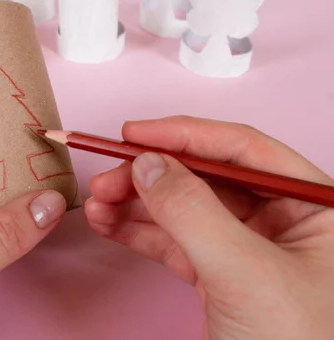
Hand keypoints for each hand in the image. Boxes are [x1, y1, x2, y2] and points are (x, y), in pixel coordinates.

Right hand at [85, 116, 333, 339]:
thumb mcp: (246, 274)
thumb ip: (194, 212)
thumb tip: (148, 164)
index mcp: (313, 207)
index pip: (241, 150)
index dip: (183, 135)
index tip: (134, 134)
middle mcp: (283, 222)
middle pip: (204, 178)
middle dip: (150, 176)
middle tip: (106, 177)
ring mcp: (248, 250)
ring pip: (183, 209)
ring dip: (136, 204)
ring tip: (97, 202)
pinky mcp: (220, 276)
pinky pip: (175, 242)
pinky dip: (140, 233)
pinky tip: (110, 225)